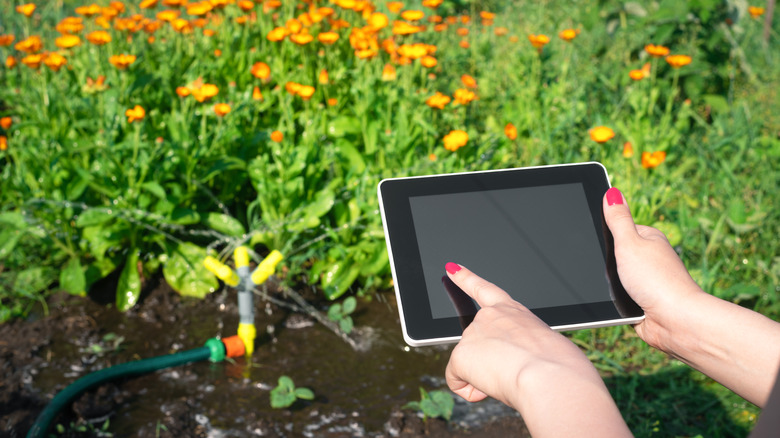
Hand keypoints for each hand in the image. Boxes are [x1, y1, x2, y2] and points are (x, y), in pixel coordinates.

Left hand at [444, 263, 630, 435]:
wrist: (551, 377)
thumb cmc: (560, 368)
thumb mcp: (544, 347)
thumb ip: (522, 347)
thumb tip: (513, 367)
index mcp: (514, 312)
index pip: (485, 290)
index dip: (465, 278)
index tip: (451, 269)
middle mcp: (490, 317)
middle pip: (476, 345)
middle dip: (487, 363)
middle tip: (515, 372)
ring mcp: (473, 333)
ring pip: (470, 365)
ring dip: (486, 377)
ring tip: (511, 378)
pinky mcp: (461, 354)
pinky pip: (457, 381)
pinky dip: (471, 391)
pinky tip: (489, 390)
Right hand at [602, 187, 703, 351]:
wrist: (675, 320)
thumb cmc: (656, 279)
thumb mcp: (630, 243)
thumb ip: (618, 219)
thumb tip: (612, 191)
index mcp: (649, 239)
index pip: (618, 229)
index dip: (604, 235)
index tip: (596, 243)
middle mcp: (649, 258)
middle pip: (613, 255)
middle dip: (604, 264)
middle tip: (611, 270)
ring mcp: (645, 281)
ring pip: (612, 278)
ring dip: (608, 285)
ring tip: (618, 290)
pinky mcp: (641, 302)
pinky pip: (617, 297)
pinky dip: (615, 301)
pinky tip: (618, 303)